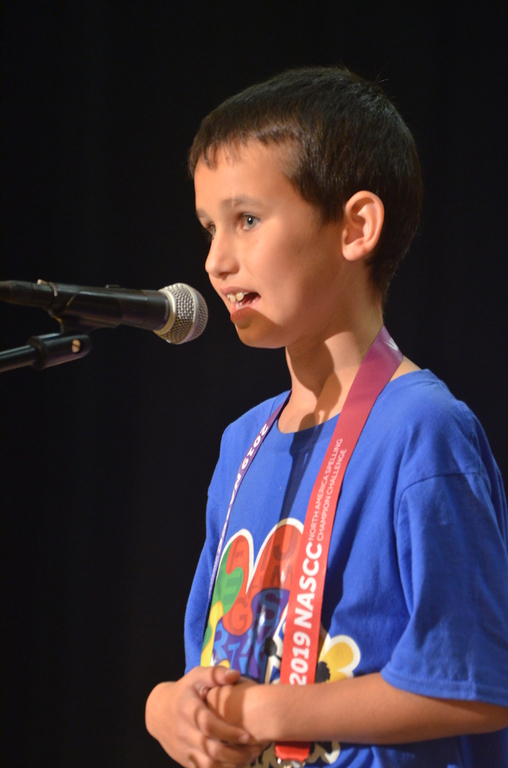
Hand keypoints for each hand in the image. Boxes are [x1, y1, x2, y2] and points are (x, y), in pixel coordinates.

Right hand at [145, 666, 263, 767]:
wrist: (158, 712)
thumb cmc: (184, 691)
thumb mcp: (196, 676)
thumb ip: (215, 674)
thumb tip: (235, 674)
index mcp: (188, 709)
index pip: (208, 725)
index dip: (228, 732)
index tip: (248, 735)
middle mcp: (184, 731)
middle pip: (210, 749)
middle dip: (235, 753)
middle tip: (256, 750)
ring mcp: (183, 748)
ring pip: (208, 765)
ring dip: (230, 765)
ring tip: (250, 758)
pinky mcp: (185, 760)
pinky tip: (237, 765)